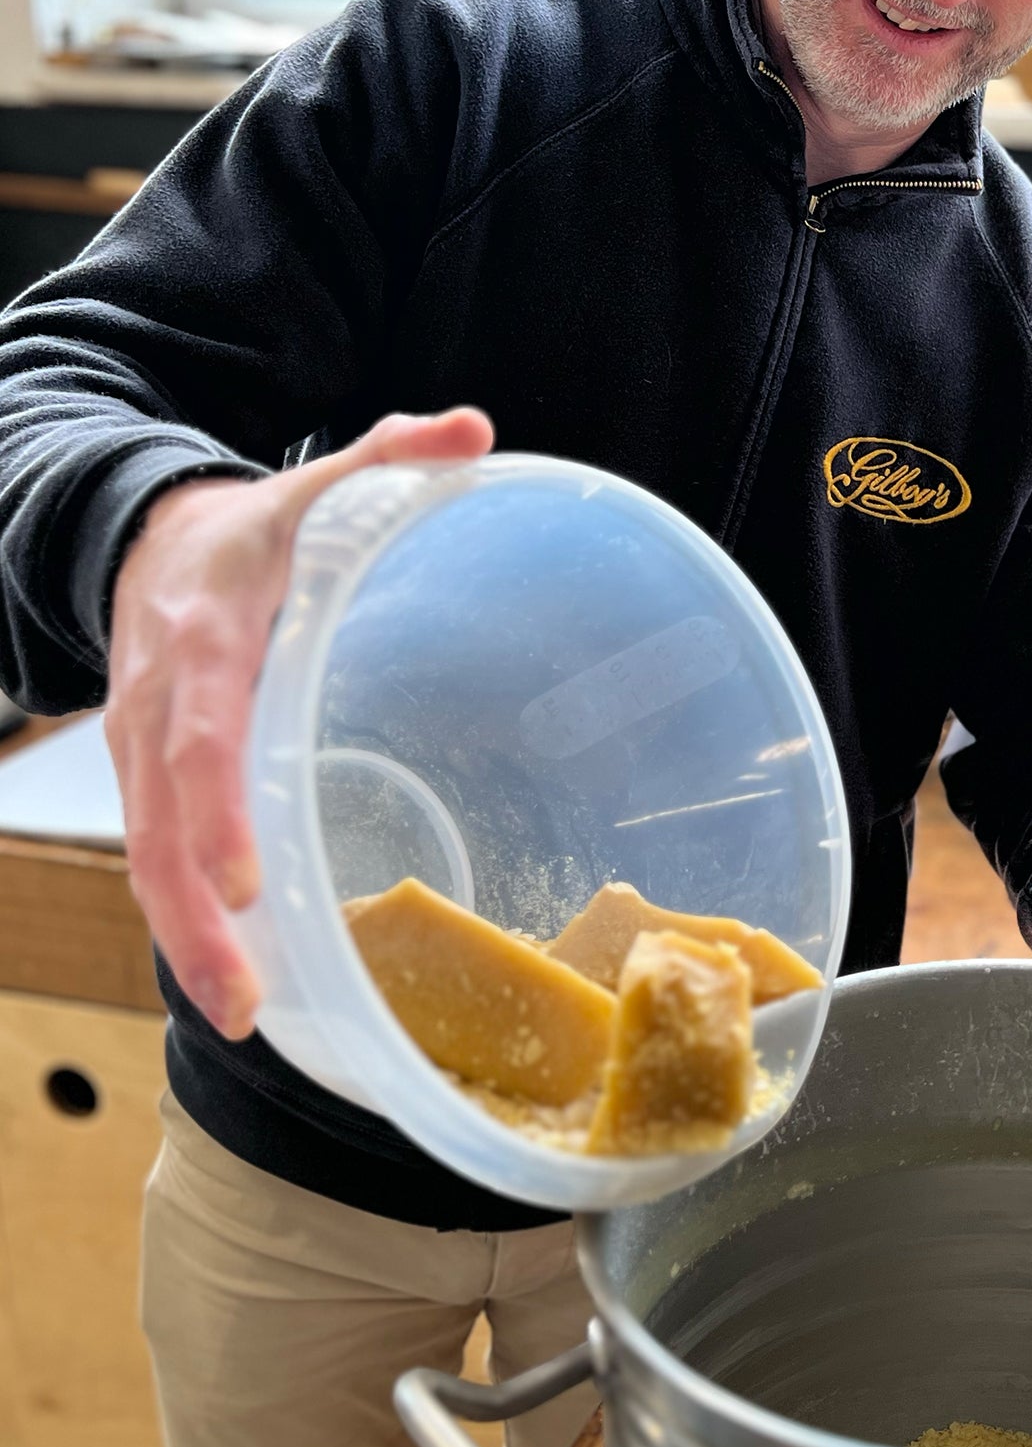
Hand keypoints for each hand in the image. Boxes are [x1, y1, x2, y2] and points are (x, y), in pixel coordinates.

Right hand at [106, 408, 494, 1038]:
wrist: (144, 538)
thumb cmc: (253, 528)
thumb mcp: (318, 481)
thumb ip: (396, 456)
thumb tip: (477, 431)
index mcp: (204, 642)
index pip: (198, 740)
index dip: (216, 812)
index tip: (245, 880)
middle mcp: (157, 708)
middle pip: (160, 827)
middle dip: (195, 918)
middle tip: (246, 999)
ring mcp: (140, 752)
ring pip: (148, 856)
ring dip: (189, 940)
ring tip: (244, 1015)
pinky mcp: (146, 780)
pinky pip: (155, 855)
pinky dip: (186, 919)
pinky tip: (235, 976)